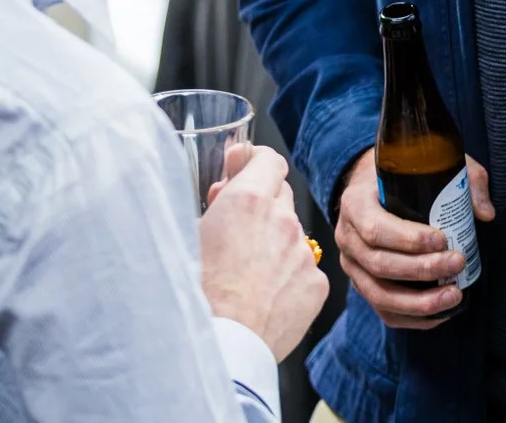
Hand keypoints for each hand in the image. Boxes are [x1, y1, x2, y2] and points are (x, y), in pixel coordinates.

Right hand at [199, 145, 329, 360]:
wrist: (220, 346)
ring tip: (246, 273)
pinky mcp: (317, 283)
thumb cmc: (194, 293)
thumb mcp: (189, 235)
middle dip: (262, 205)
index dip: (255, 162)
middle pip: (280, 195)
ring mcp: (302, 252)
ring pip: (292, 235)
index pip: (268, 159)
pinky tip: (264, 295)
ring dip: (274, 242)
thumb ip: (216, 203)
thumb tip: (227, 189)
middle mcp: (282, 219)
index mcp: (248, 200)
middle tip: (236, 227)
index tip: (244, 169)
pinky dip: (288, 275)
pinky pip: (304, 268)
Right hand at [334, 148, 494, 329]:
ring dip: (419, 302)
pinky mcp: (364, 286)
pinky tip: (441, 313)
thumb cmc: (407, 175)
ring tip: (454, 295)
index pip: (376, 229)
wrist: (376, 186)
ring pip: (380, 294)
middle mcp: (347, 238)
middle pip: (380, 264)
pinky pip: (384, 311)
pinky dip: (413, 318)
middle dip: (422, 270)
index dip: (409, 239)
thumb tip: (486, 213)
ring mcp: (352, 266)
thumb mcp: (434, 165)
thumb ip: (464, 180)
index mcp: (355, 203)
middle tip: (458, 262)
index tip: (443, 240)